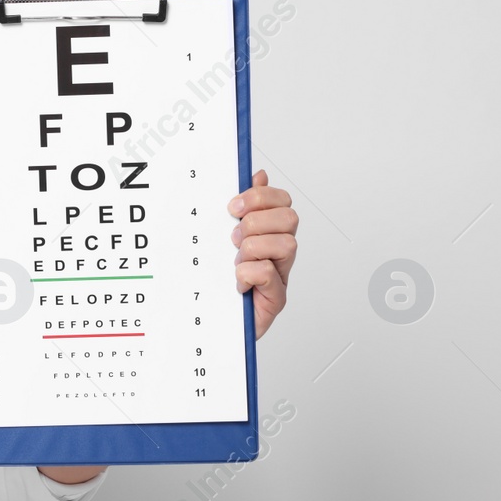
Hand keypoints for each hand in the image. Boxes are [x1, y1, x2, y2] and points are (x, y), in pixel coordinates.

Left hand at [229, 168, 296, 339]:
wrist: (211, 325)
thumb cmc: (218, 281)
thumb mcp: (221, 236)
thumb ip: (241, 206)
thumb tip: (257, 174)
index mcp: (268, 233)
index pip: (282, 201)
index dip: (260, 196)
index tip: (233, 205)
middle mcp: (278, 253)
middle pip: (289, 218)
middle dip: (256, 221)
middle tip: (234, 236)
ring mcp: (279, 276)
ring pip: (286, 244)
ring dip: (253, 248)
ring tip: (236, 260)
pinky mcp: (274, 299)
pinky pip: (268, 273)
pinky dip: (248, 273)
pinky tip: (237, 281)